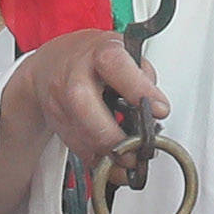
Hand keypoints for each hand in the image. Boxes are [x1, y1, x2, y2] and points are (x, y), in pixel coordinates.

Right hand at [11, 25, 164, 160]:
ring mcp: (60, 101)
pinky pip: (77, 148)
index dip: (138, 89)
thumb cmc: (92, 58)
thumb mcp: (124, 52)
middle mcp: (73, 75)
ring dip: (108, 153)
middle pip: (84, 106)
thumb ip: (142, 77)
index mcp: (98, 52)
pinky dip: (97, 159)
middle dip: (113, 136)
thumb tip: (155, 108)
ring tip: (130, 160)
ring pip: (80, 134)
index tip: (160, 110)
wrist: (53, 64)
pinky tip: (112, 161)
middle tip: (137, 151)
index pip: (115, 66)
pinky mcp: (56, 123)